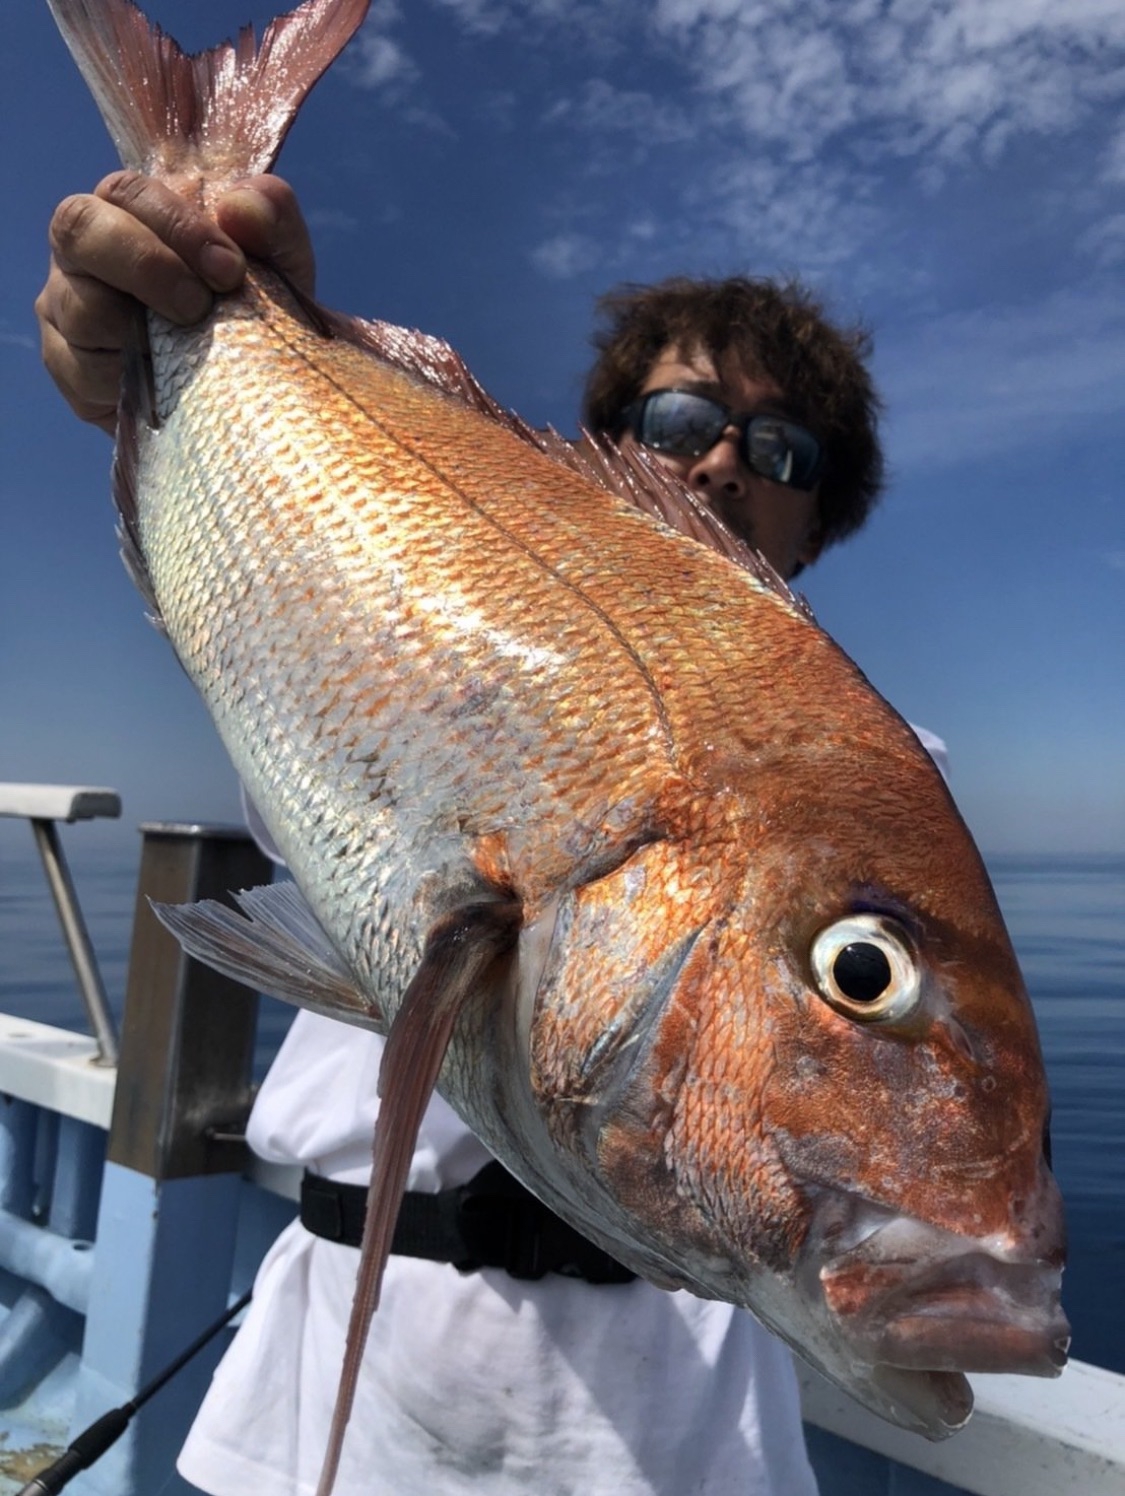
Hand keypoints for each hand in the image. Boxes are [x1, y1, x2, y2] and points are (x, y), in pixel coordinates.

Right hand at [35, 171, 314, 434]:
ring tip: (188, 349)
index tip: (230, 269)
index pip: (127, 192)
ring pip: (76, 304)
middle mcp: (86, 250)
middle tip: (201, 305)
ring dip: (136, 328)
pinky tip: (161, 381)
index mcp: (129, 209)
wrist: (255, 385)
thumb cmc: (252, 306)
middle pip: (78, 228)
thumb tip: (240, 207)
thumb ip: (271, 219)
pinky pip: (80, 369)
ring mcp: (66, 307)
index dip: (177, 226)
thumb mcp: (278, 261)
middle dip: (146, 264)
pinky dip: (125, 377)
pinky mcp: (69, 369)